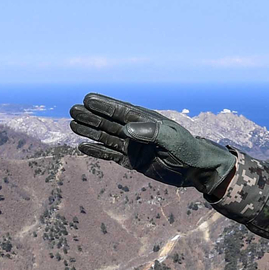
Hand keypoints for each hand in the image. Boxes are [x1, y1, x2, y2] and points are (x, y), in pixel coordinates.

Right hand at [68, 93, 237, 195]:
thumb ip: (150, 132)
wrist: (196, 170)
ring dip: (90, 132)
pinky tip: (82, 147)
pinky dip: (97, 151)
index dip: (104, 105)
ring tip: (72, 125)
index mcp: (146, 120)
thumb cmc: (188, 150)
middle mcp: (137, 131)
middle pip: (109, 122)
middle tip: (72, 110)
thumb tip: (126, 129)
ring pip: (106, 137)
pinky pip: (110, 155)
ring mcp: (133, 146)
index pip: (121, 111)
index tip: (87, 99)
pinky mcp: (132, 162)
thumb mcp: (172, 140)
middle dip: (91, 117)